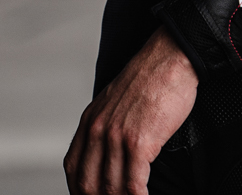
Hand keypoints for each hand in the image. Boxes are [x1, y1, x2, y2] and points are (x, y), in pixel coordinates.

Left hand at [64, 28, 196, 194]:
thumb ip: (106, 127)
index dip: (81, 191)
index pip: (74, 169)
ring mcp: (116, 137)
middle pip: (88, 184)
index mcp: (89, 122)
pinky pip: (133, 183)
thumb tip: (108, 154)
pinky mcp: (138, 141)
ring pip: (111, 188)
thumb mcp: (114, 103)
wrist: (168, 60)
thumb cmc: (149, 81)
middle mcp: (97, 131)